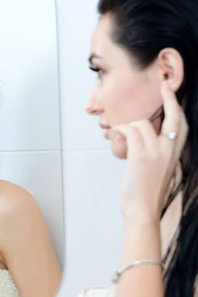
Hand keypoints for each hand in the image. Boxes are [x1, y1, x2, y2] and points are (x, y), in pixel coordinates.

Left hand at [109, 81, 187, 222]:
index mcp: (175, 153)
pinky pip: (129, 131)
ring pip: (140, 124)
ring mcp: (156, 151)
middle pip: (173, 116)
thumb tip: (143, 134)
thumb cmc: (146, 193)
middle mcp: (170, 150)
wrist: (143, 211)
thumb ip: (157, 151)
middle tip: (162, 85)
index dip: (175, 105)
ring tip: (120, 138)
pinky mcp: (141, 155)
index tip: (169, 90)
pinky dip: (119, 132)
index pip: (181, 123)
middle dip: (168, 98)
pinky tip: (115, 137)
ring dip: (126, 127)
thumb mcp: (158, 169)